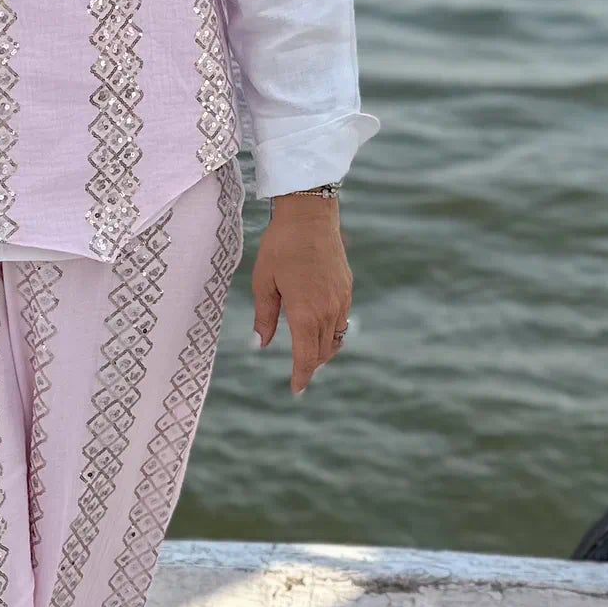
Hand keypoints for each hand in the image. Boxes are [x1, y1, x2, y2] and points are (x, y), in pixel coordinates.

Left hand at [252, 190, 351, 395]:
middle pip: (323, 352)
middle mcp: (327, 310)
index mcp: (305, 313)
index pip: (306, 357)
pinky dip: (332, 332)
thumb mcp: (263, 283)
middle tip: (299, 375)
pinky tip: (319, 328)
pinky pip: (342, 319)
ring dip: (323, 351)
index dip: (301, 376)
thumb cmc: (280, 247)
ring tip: (309, 356)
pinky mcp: (346, 287)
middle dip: (311, 366)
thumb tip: (261, 344)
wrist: (309, 216)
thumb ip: (265, 317)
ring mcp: (341, 299)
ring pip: (336, 338)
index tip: (296, 390)